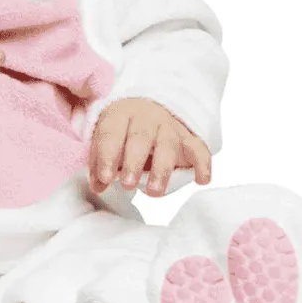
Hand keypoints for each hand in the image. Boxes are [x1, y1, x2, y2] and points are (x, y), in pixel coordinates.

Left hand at [88, 98, 211, 195]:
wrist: (149, 110)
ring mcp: (170, 127)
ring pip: (168, 144)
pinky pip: (199, 149)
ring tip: (154, 192)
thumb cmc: (122, 133)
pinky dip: (203, 164)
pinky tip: (202, 180)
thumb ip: (100, 164)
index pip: (112, 133)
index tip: (104, 178)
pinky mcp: (189, 139)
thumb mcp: (106, 142)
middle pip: (140, 136)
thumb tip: (98, 186)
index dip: (107, 156)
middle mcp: (146, 117)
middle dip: (134, 161)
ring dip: (162, 169)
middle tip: (127, 185)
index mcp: (121, 115)